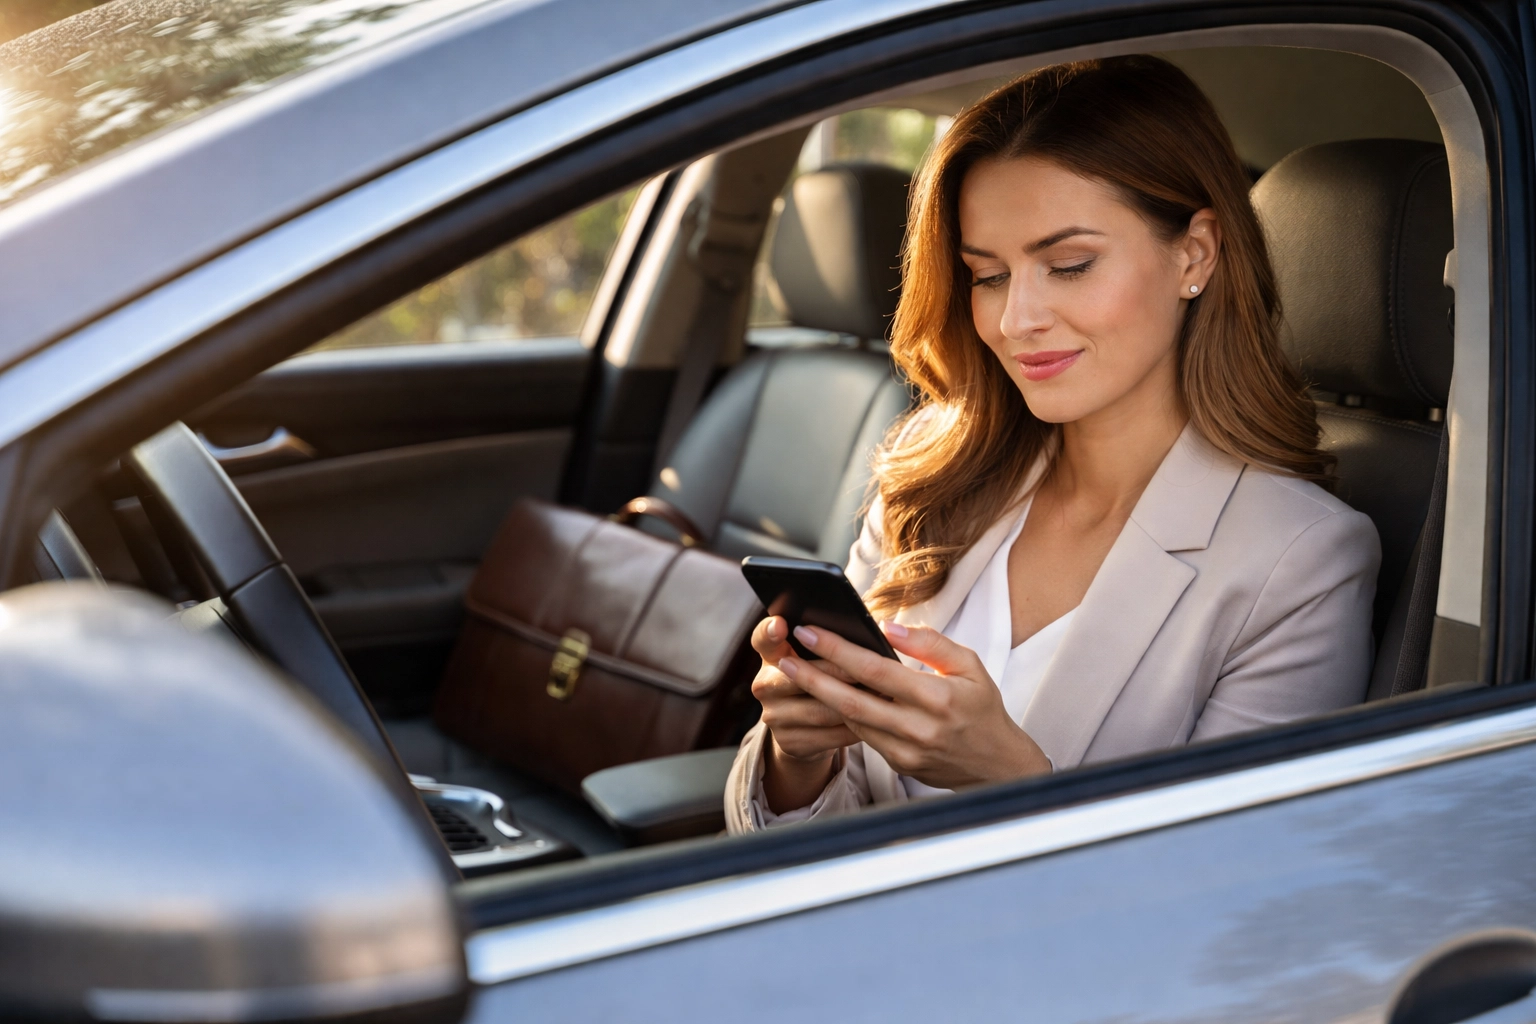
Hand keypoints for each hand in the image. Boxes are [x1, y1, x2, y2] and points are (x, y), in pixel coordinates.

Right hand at [750, 616, 858, 812]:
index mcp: (771, 655)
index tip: (783, 625)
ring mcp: (774, 716)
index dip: (770, 631)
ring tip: (883, 696)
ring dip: (853, 704)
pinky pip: (828, 736)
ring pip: (819, 709)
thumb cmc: (822, 681)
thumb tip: (875, 632)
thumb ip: (831, 644)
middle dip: (838, 672)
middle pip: (800, 675)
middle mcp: (765, 685)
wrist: (805, 732)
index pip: (764, 638)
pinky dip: (855, 728)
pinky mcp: (788, 742)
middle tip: (869, 669)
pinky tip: (875, 722)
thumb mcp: (817, 658)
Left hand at [778, 622, 1050, 789]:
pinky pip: (862, 736)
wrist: (997, 766)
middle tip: (785, 658)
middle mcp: (919, 728)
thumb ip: (929, 643)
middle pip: (852, 700)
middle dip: (812, 678)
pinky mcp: (899, 765)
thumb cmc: (982, 708)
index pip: (876, 670)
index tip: (810, 632)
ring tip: (796, 672)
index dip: (838, 650)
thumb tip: (887, 627)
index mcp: (938, 698)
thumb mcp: (969, 665)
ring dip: (820, 697)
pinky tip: (824, 695)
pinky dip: (841, 715)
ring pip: (851, 721)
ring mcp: (907, 751)